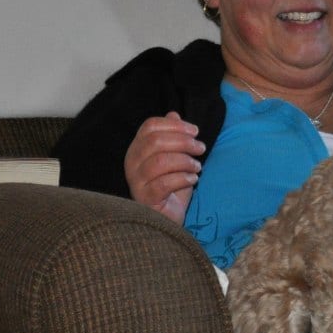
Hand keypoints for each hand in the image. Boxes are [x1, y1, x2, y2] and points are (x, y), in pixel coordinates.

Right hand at [125, 111, 205, 225]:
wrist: (168, 218)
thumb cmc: (172, 186)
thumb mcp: (176, 158)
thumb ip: (173, 137)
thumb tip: (173, 114)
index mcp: (138, 148)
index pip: (150, 126)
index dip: (175, 125)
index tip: (195, 132)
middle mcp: (131, 162)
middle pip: (155, 141)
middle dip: (184, 142)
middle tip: (201, 148)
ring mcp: (135, 181)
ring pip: (160, 161)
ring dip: (185, 161)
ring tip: (197, 167)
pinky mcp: (144, 199)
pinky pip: (164, 184)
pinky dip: (183, 179)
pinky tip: (193, 180)